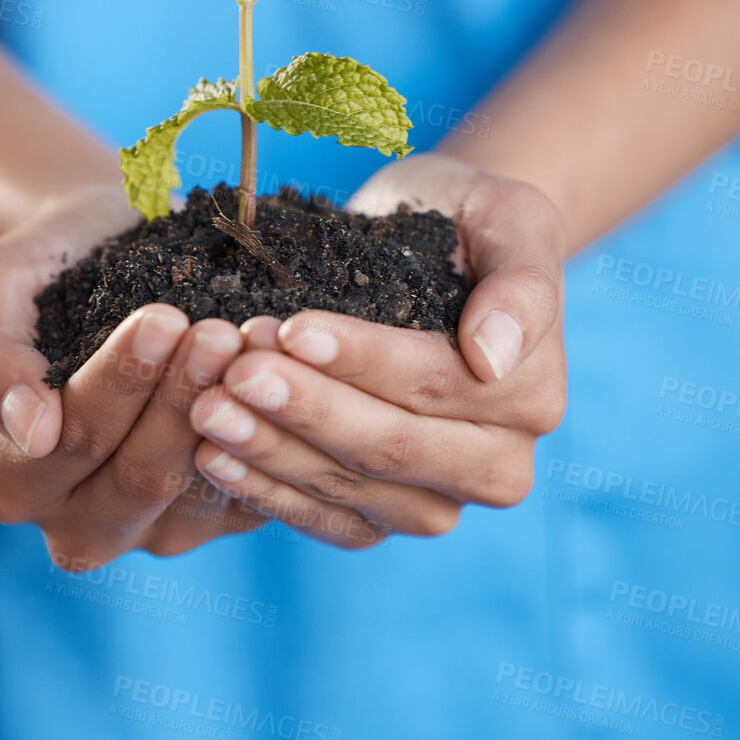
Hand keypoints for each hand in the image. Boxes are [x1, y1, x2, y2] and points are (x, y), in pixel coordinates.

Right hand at [0, 183, 268, 569]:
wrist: (106, 251)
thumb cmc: (40, 271)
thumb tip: (31, 430)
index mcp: (13, 483)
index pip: (70, 442)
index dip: (119, 383)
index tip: (162, 319)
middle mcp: (81, 524)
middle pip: (140, 477)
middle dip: (183, 398)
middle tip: (219, 331)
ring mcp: (160, 529)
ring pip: (203, 486)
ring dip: (237, 412)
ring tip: (258, 341)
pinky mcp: (226, 514)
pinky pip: (257, 487)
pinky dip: (275, 429)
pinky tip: (289, 369)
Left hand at [186, 154, 567, 545]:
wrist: (440, 249)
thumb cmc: (471, 224)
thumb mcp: (511, 221)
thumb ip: (521, 285)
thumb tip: (492, 356)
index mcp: (531, 398)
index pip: (432, 383)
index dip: (360, 360)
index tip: (291, 329)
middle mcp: (496, 467)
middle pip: (387, 445)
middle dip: (305, 408)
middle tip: (234, 371)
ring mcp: (436, 502)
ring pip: (346, 486)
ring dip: (270, 449)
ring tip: (208, 406)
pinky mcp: (380, 517)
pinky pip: (321, 518)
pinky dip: (263, 490)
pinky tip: (209, 457)